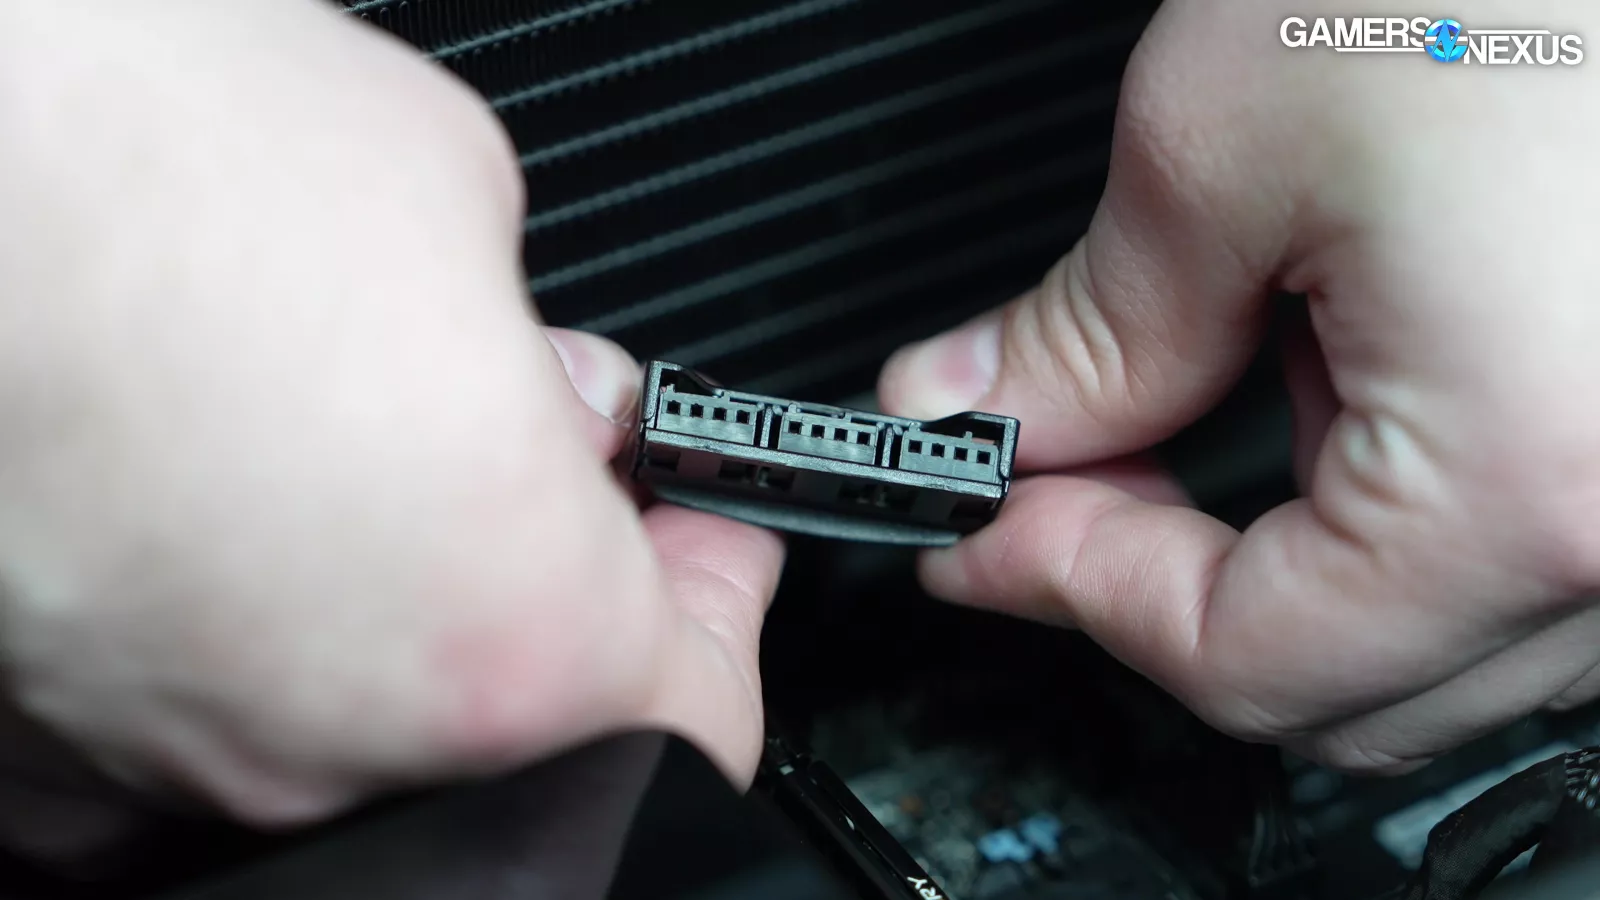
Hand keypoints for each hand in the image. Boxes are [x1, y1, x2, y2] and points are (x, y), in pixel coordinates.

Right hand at [0, 0, 780, 851]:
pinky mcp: (27, 737)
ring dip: (380, 592)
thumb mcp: (453, 196)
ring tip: (335, 444)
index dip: (713, 603)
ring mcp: (160, 759)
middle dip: (539, 573)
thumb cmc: (137, 147)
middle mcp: (334, 740)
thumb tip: (564, 406)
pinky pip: (197, 703)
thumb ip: (544, 358)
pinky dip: (234, 619)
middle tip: (512, 454)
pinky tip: (210, 494)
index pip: (697, 697)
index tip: (701, 545)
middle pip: (514, 700)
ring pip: (348, 706)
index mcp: (503, 631)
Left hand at [879, 0, 1599, 771]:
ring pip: (1434, 626)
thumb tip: (983, 417)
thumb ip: (1089, 339)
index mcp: (1531, 482)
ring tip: (1214, 373)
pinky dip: (1395, 489)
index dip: (1073, 594)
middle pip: (1347, 678)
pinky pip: (1521, 536)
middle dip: (1169, 581)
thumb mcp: (1221, 143)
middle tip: (1060, 473)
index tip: (980, 535)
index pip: (1246, 658)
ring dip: (1286, 543)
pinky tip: (1345, 353)